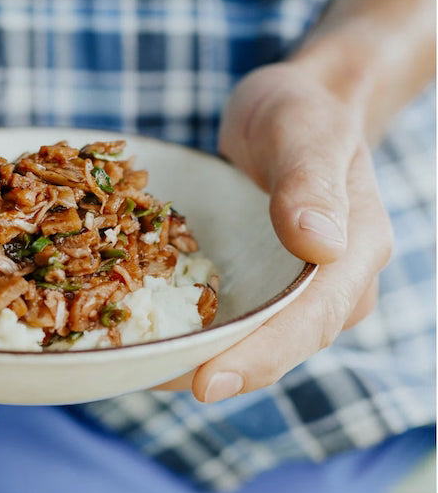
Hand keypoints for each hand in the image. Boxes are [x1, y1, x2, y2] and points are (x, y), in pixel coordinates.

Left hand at [159, 62, 392, 401]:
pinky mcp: (262, 286)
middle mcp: (331, 287)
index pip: (311, 320)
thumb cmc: (301, 114)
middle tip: (150, 382)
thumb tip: (321, 244)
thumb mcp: (304, 130)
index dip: (260, 356)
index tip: (206, 383)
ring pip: (251, 340)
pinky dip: (191, 330)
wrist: (293, 110)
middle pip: (277, 345)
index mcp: (355, 253)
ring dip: (197, 359)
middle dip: (217, 369)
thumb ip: (312, 180)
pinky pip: (231, 318)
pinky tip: (145, 337)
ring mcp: (294, 291)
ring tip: (137, 371)